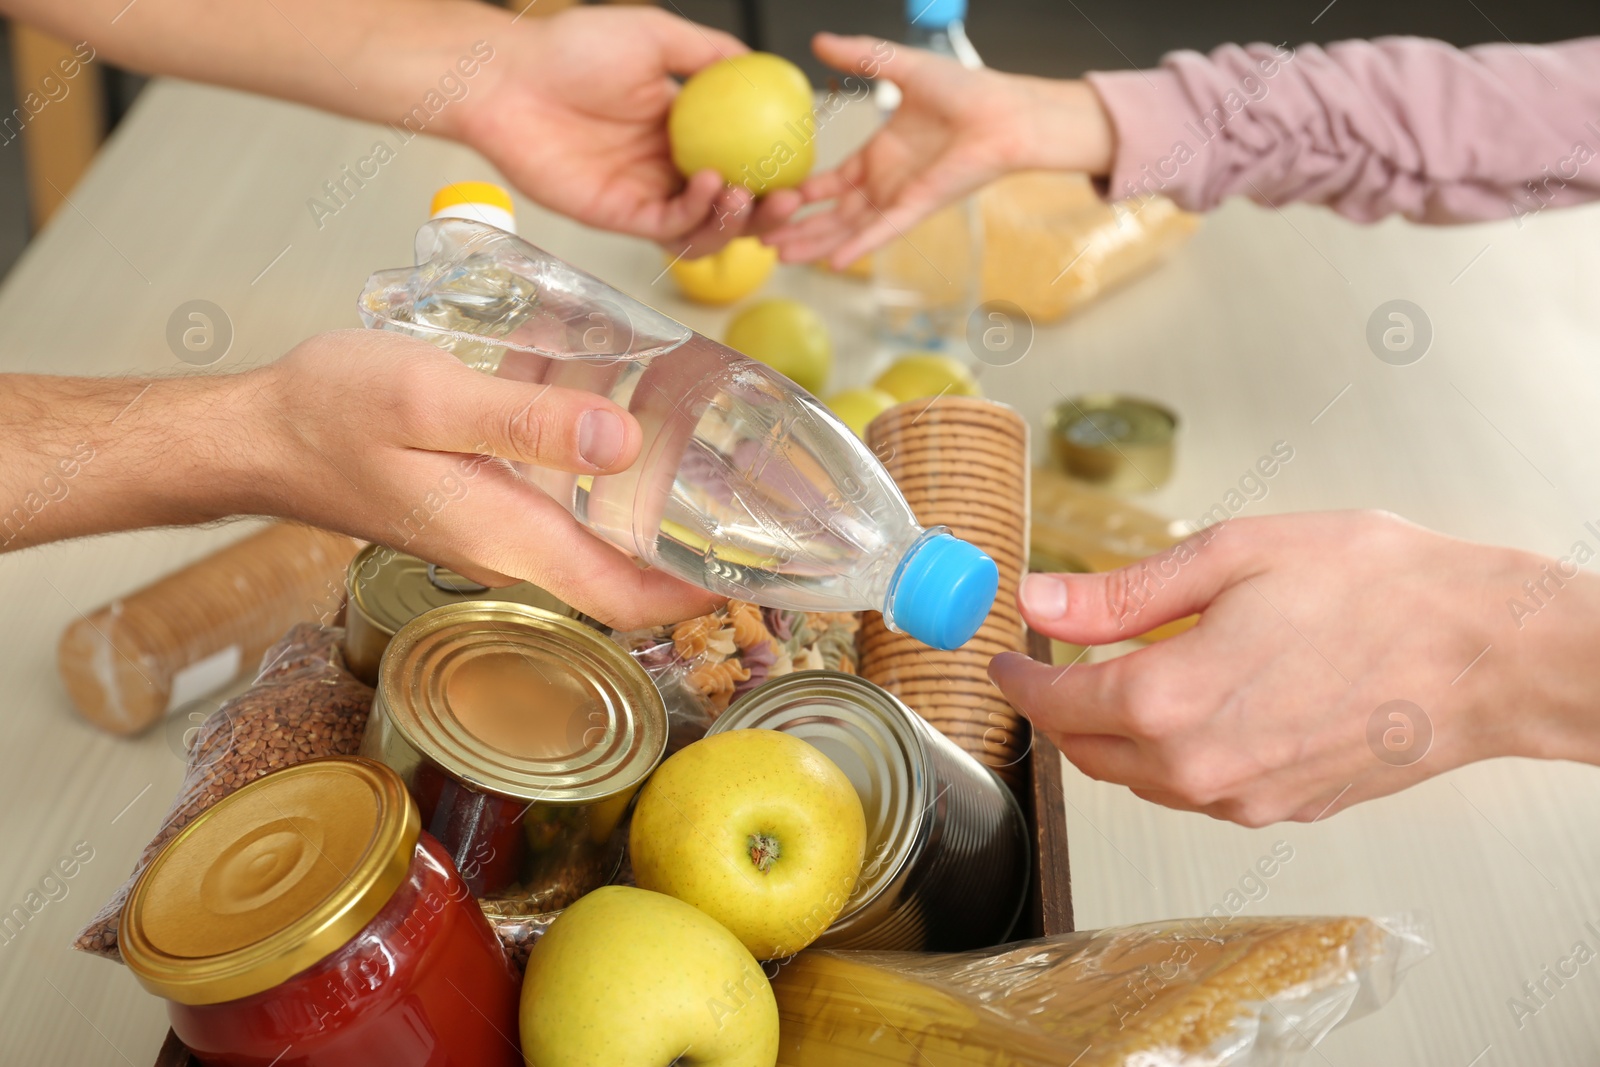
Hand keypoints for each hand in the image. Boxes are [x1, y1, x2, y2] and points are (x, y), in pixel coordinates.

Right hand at [245, 330, 722, 628]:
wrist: (260, 432)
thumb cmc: (331, 413)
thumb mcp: (431, 397)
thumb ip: (526, 422)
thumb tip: (623, 441)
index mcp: (506, 537)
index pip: (622, 598)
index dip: (694, 596)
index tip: (754, 570)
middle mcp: (508, 549)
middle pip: (619, 578)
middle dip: (688, 557)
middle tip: (751, 506)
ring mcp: (492, 533)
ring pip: (592, 545)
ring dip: (651, 521)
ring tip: (711, 467)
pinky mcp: (479, 507)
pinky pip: (560, 514)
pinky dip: (605, 489)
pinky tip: (625, 435)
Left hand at [455, 7, 801, 255]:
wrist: (508, 78)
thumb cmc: (568, 50)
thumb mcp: (654, 35)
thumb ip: (708, 54)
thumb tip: (760, 68)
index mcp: (681, 127)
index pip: (740, 160)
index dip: (774, 171)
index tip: (802, 167)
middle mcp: (666, 165)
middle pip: (732, 205)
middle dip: (768, 211)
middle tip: (789, 198)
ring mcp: (644, 193)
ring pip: (705, 227)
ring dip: (736, 220)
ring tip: (747, 193)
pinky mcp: (618, 216)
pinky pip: (670, 227)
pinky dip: (697, 214)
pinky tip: (711, 185)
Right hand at [764, 33, 1113, 267]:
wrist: (1005, 110)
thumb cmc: (967, 92)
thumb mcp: (901, 67)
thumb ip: (860, 56)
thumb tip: (820, 40)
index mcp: (879, 158)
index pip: (830, 186)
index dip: (800, 196)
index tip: (769, 200)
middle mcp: (885, 184)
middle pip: (831, 217)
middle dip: (796, 230)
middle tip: (761, 240)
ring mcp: (899, 199)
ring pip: (848, 230)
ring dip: (815, 244)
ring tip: (779, 257)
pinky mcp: (918, 206)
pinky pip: (883, 231)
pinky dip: (859, 246)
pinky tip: (833, 263)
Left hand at [989, 511, 1599, 825]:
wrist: (1485, 653)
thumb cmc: (1378, 591)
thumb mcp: (1233, 557)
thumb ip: (1124, 591)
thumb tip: (1041, 600)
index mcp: (1174, 701)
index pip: (1058, 703)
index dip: (1021, 679)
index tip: (1005, 660)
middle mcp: (1201, 768)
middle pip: (1090, 751)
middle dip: (1057, 710)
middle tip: (1050, 665)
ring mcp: (1245, 799)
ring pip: (1140, 779)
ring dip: (1111, 736)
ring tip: (1113, 680)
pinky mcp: (1284, 808)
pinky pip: (1195, 791)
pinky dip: (1167, 756)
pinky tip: (1184, 710)